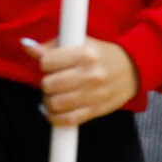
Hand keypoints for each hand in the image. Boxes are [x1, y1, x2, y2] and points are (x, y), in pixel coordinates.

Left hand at [23, 37, 139, 126]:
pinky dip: (55, 118)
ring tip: (53, 95)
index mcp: (84, 53)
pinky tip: (53, 111)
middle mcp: (89, 74)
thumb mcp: (81, 42)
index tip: (51, 64)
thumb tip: (27, 46)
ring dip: (48, 101)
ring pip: (55, 103)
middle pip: (48, 84)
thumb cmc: (102, 54)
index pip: (47, 61)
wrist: (134, 69)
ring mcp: (93, 94)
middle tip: (52, 81)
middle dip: (46, 83)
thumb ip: (52, 46)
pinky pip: (68, 120)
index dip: (44, 63)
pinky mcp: (96, 110)